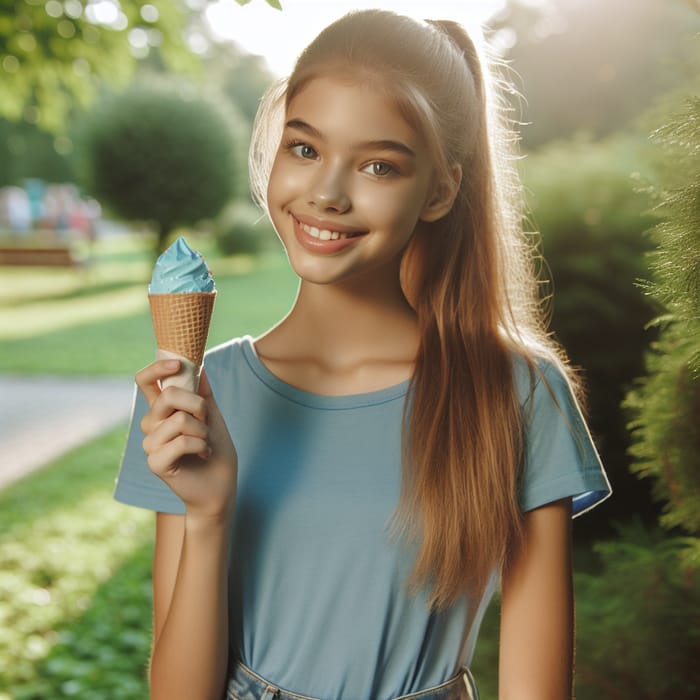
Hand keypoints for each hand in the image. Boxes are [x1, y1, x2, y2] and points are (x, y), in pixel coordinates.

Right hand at [136, 360, 237, 521]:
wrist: (221, 486)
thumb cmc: (216, 451)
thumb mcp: (212, 416)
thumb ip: (203, 393)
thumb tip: (200, 366)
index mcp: (162, 411)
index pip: (145, 381)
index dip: (157, 368)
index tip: (178, 364)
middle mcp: (151, 425)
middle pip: (167, 396)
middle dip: (197, 405)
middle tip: (207, 422)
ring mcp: (150, 444)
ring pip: (178, 420)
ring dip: (202, 431)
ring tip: (206, 443)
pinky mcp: (154, 463)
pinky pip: (180, 441)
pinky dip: (201, 445)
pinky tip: (204, 454)